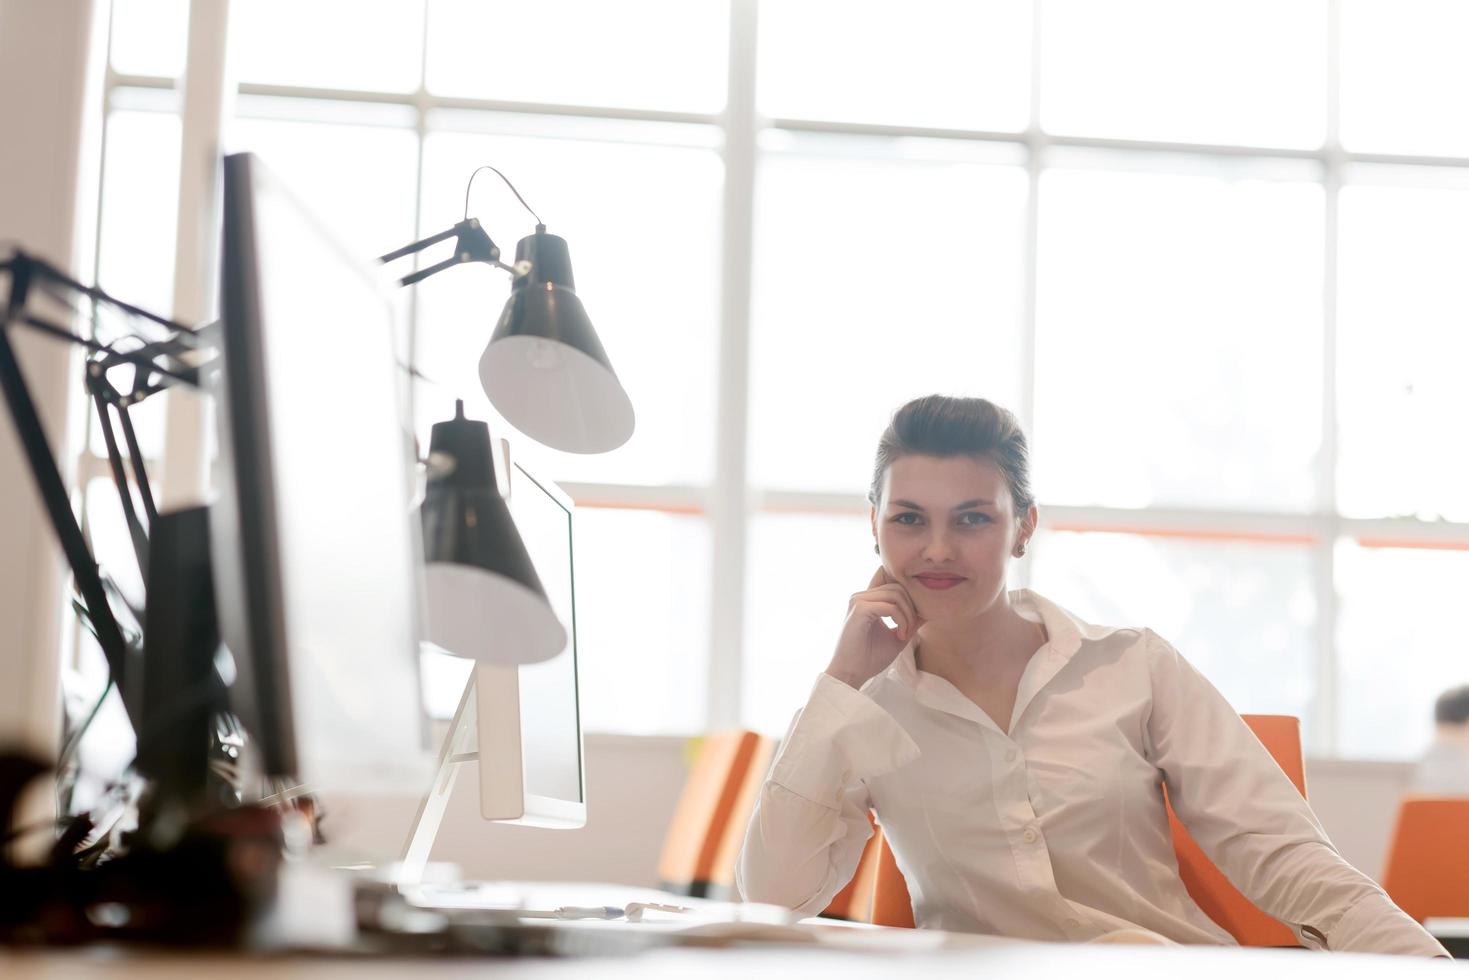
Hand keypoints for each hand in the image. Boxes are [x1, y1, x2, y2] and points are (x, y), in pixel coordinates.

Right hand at [824, 566, 922, 689]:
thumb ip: (910, 622)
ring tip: (905, 634)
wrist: (851, 674)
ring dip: (907, 615)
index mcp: (868, 600)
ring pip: (896, 594)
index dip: (910, 598)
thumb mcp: (897, 637)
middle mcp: (861, 596)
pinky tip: (901, 635)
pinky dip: (901, 619)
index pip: (894, 583)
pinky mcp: (859, 610)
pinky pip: (890, 606)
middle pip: (898, 587)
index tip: (916, 620)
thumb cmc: (870, 658)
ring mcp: (858, 601)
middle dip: (911, 608)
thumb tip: (927, 610)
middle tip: (910, 630)